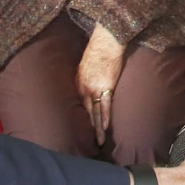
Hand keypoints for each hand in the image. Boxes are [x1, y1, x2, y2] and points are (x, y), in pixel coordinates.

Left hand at [77, 23, 125, 144]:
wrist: (106, 42)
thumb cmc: (97, 50)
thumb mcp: (84, 65)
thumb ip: (84, 78)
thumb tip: (87, 86)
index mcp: (78, 83)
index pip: (80, 105)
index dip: (83, 118)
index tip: (85, 129)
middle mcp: (84, 88)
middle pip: (86, 112)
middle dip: (88, 128)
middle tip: (89, 143)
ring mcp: (94, 89)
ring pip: (95, 113)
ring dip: (97, 129)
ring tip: (98, 142)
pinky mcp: (106, 87)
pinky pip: (105, 106)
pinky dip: (105, 118)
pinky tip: (105, 129)